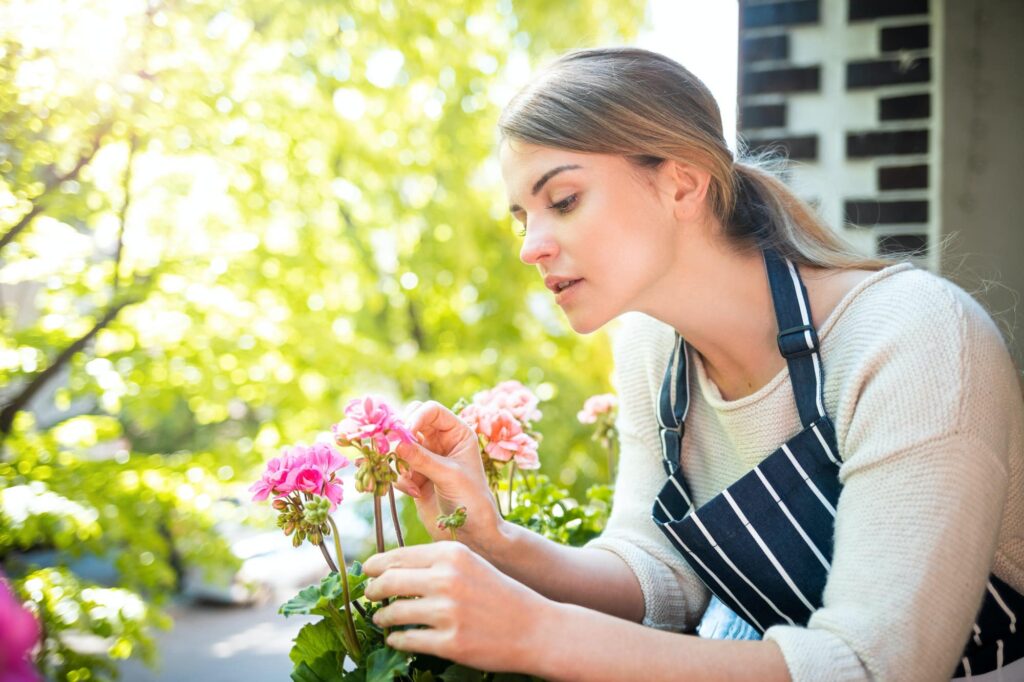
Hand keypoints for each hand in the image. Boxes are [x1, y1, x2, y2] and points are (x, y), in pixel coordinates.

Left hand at [363, 542, 551, 673]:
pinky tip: (396, 639)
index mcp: (451, 554)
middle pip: (389, 582)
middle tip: (369, 595)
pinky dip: (397, 640)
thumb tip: (391, 566)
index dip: (376, 565)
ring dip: (382, 617)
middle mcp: (447, 579)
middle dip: (373, 590)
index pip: (398, 556)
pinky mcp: (450, 643)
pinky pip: (408, 640)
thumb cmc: (500, 594)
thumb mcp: (471, 565)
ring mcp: (448, 613)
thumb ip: (436, 562)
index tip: (367, 571)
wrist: (535, 628)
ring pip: (394, 613)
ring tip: (382, 618)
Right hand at [394, 401, 501, 549]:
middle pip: (411, 422)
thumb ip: (422, 458)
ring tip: (412, 481)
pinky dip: (401, 479)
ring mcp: (427, 458)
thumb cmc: (471, 500)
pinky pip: (398, 468)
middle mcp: (441, 441)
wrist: (471, 533)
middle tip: (393, 448)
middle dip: (400, 435)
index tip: (404, 433)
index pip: (432, 410)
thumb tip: (396, 442)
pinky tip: (415, 493)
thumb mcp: (449, 475)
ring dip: (400, 462)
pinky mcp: (415, 476)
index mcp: (457, 433)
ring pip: (400, 446)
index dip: (415, 417)